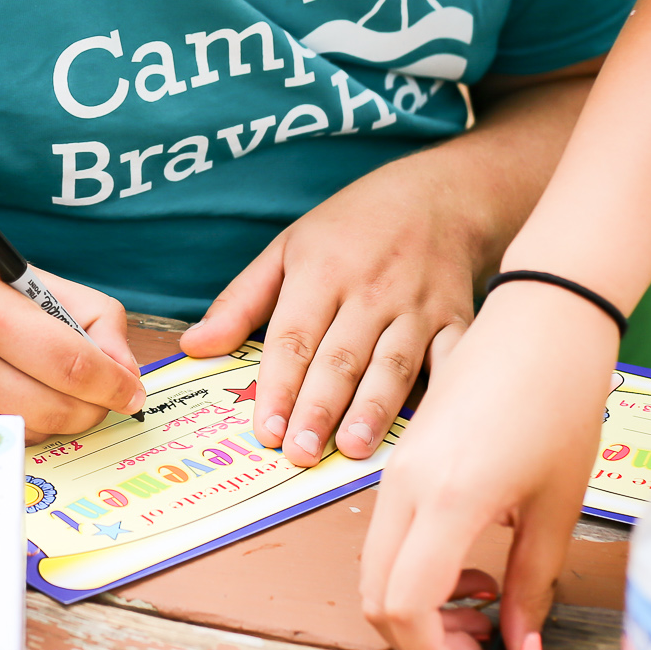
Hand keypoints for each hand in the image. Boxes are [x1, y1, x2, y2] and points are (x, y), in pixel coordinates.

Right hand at [0, 227, 144, 440]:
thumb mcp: (16, 270)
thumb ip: (84, 313)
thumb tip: (125, 370)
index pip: (75, 366)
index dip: (117, 385)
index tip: (132, 391)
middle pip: (59, 410)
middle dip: (94, 407)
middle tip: (101, 394)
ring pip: (30, 432)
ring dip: (57, 418)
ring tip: (52, 388)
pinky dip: (17, 426)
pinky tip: (13, 397)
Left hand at [181, 150, 486, 465]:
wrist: (436, 196)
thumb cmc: (349, 228)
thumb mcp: (286, 249)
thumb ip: (240, 302)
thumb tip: (193, 346)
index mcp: (320, 271)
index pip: (293, 337)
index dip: (279, 386)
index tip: (266, 431)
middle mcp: (370, 290)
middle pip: (340, 357)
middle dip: (319, 408)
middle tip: (300, 453)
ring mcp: (417, 306)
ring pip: (392, 365)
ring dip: (372, 410)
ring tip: (352, 449)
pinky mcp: (457, 319)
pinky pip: (451, 360)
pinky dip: (443, 393)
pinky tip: (430, 429)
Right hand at [359, 284, 618, 649]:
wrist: (543, 317)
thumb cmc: (561, 397)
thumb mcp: (558, 504)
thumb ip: (534, 587)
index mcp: (448, 497)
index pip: (404, 603)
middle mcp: (405, 484)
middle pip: (375, 591)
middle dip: (420, 636)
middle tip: (479, 645)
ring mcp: (396, 468)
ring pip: (377, 563)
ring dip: (419, 600)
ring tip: (486, 600)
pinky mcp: (401, 456)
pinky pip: (387, 530)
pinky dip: (416, 563)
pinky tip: (473, 555)